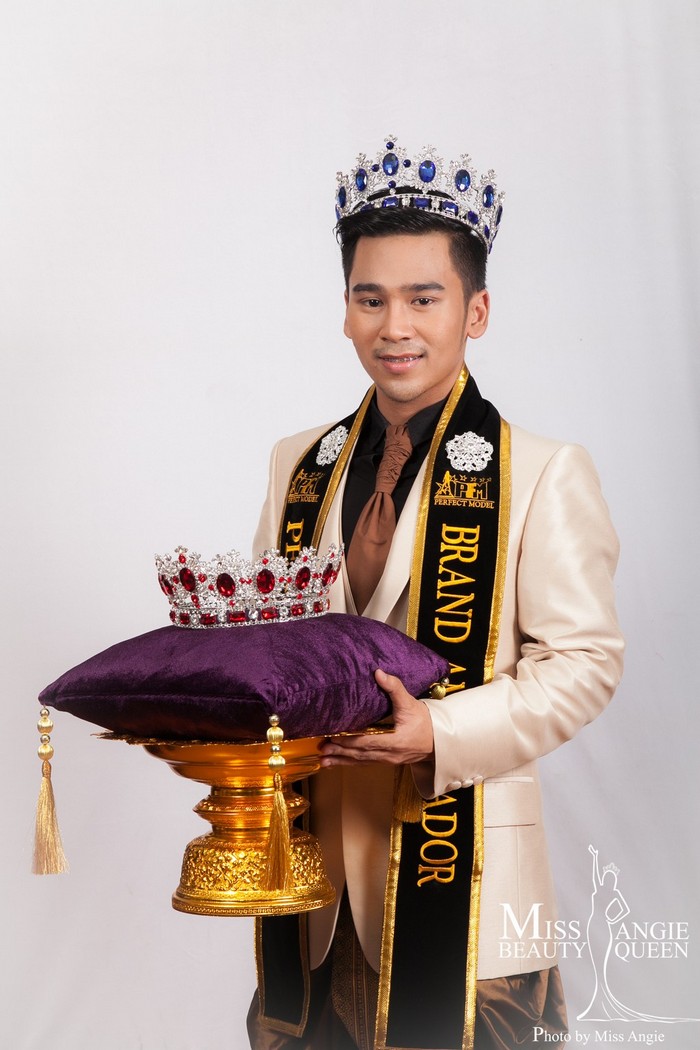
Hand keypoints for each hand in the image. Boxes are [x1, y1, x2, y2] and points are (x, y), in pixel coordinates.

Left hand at [319, 669, 434, 766]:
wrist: (438, 740)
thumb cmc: (424, 721)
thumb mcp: (410, 702)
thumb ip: (394, 688)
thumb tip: (379, 673)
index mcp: (395, 741)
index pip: (367, 742)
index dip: (349, 741)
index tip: (333, 736)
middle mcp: (389, 754)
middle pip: (360, 754)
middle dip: (340, 751)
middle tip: (322, 748)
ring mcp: (387, 760)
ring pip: (361, 761)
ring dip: (341, 760)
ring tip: (324, 760)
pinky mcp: (386, 761)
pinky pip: (365, 763)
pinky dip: (350, 763)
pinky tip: (337, 763)